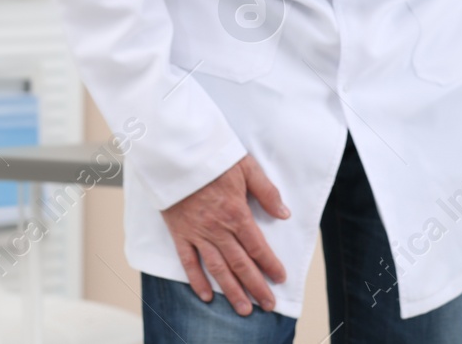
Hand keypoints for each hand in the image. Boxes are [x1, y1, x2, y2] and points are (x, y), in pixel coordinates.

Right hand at [161, 154, 289, 315]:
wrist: (177, 154)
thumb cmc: (214, 158)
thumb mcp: (247, 167)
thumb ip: (267, 192)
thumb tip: (284, 214)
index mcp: (237, 213)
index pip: (258, 247)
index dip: (270, 265)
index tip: (280, 278)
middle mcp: (218, 229)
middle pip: (240, 264)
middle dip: (256, 286)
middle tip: (268, 304)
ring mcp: (197, 234)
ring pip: (217, 269)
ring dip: (231, 291)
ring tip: (244, 309)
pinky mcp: (179, 233)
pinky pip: (188, 262)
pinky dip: (196, 280)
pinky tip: (205, 295)